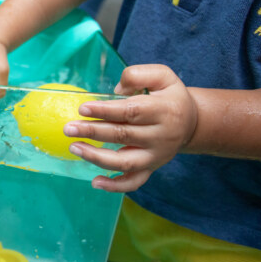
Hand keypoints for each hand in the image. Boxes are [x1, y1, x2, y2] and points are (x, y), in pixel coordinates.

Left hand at [63, 64, 197, 192]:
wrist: (191, 122)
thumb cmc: (170, 96)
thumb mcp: (163, 76)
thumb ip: (139, 75)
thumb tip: (116, 89)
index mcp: (163, 110)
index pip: (130, 111)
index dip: (105, 110)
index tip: (82, 108)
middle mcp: (160, 136)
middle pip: (123, 135)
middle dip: (93, 132)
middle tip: (69, 128)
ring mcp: (156, 156)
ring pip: (125, 162)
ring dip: (97, 157)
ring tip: (74, 147)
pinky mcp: (152, 168)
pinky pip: (134, 181)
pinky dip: (115, 186)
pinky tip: (95, 182)